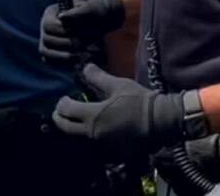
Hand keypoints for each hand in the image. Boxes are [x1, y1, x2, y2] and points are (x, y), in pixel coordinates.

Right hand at [39, 0, 125, 63]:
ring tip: (80, 55)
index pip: (49, 25)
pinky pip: (50, 61)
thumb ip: (78, 12)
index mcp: (51, 13)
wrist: (98, 23)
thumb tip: (62, 17)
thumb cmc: (94, 14)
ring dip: (63, 55)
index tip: (81, 33)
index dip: (63, 31)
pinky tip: (77, 61)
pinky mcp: (50, 54)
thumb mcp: (90, 9)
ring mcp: (46, 41)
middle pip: (47, 39)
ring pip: (45, 52)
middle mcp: (45, 28)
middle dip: (67, 43)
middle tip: (84, 44)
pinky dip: (62, 63)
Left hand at [52, 64, 184, 150]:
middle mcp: (92, 133)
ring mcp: (101, 144)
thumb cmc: (139, 100)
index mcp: (93, 115)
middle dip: (60, 119)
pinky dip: (87, 138)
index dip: (62, 104)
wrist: (159, 121)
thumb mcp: (118, 85)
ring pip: (78, 139)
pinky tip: (93, 131)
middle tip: (60, 112)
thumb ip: (98, 78)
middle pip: (67, 128)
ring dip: (73, 129)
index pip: (67, 110)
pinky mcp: (110, 152)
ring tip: (75, 121)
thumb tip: (85, 68)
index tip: (64, 99)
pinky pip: (92, 146)